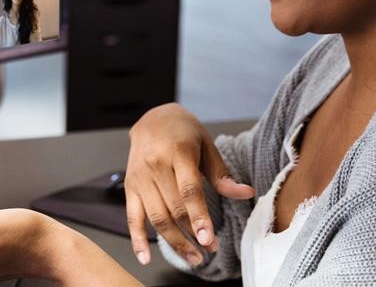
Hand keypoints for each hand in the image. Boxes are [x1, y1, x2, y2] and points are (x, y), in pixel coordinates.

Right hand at [125, 103, 253, 266]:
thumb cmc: (182, 131)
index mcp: (178, 152)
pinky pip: (132, 217)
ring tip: (193, 258)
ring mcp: (140, 177)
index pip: (189, 190)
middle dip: (192, 235)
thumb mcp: (206, 144)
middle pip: (173, 208)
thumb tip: (245, 193)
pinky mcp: (130, 186)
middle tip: (209, 251)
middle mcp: (155, 165)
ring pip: (156, 217)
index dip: (199, 217)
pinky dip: (137, 240)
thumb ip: (222, 173)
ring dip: (174, 242)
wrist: (151, 117)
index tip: (209, 239)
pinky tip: (145, 258)